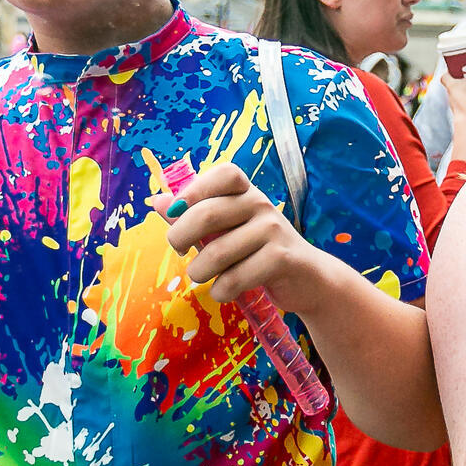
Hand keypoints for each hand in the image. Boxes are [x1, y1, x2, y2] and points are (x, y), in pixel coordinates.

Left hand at [147, 163, 340, 314]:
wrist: (307, 279)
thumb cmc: (259, 251)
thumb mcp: (228, 230)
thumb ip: (193, 215)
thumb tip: (159, 202)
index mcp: (246, 192)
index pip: (224, 174)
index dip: (194, 189)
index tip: (176, 211)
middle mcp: (261, 204)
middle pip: (207, 214)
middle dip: (181, 236)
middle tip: (180, 251)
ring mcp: (273, 230)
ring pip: (217, 253)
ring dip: (200, 272)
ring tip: (203, 277)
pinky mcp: (282, 259)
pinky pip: (235, 278)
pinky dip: (221, 291)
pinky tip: (223, 291)